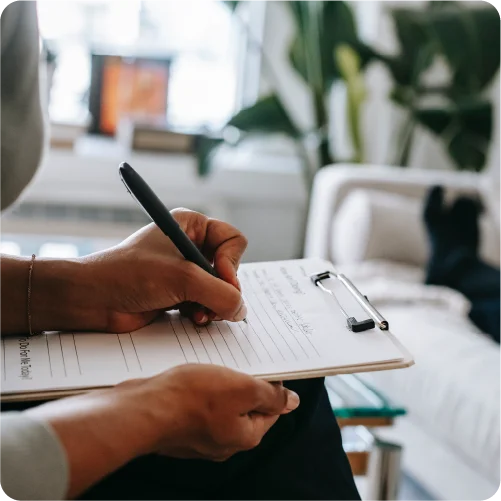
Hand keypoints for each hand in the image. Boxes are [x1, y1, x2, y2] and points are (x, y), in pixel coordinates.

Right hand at [27, 365, 299, 498]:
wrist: (141, 409)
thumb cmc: (191, 399)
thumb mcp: (242, 388)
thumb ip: (270, 396)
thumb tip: (292, 402)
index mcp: (244, 436)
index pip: (270, 410)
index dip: (271, 385)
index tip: (264, 366)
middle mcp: (223, 442)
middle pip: (245, 407)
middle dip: (243, 383)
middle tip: (236, 361)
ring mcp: (200, 436)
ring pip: (220, 404)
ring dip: (220, 384)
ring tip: (212, 365)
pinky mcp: (180, 427)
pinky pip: (198, 406)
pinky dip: (199, 390)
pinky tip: (192, 375)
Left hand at [32, 209, 247, 332]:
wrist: (93, 299)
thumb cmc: (130, 275)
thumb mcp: (182, 278)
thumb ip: (220, 293)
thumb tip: (241, 310)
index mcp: (191, 225)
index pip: (233, 240)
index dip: (232, 263)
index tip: (220, 279)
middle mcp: (191, 245)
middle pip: (230, 268)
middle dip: (222, 289)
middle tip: (211, 303)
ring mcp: (185, 270)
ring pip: (220, 289)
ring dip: (214, 304)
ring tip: (199, 314)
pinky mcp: (179, 292)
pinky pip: (207, 302)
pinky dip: (204, 312)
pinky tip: (192, 318)